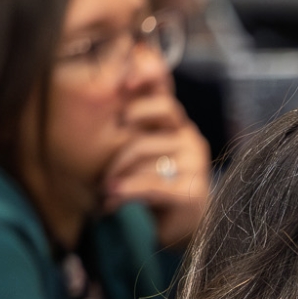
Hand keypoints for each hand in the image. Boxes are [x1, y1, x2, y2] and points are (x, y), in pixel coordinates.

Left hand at [104, 92, 210, 248]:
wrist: (178, 228)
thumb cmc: (150, 184)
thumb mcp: (135, 147)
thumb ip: (125, 121)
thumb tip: (104, 86)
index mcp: (174, 121)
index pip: (164, 84)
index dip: (148, 70)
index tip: (124, 78)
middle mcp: (189, 136)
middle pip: (160, 109)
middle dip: (126, 124)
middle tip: (102, 148)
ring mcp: (195, 163)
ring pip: (146, 149)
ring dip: (116, 170)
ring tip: (104, 188)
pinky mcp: (191, 190)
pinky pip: (152, 183)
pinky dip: (127, 189)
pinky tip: (112, 196)